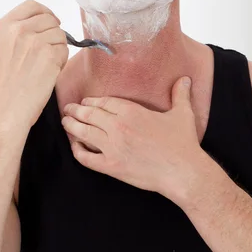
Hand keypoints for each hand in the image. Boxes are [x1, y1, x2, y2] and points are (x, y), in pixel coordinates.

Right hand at [0, 0, 68, 131]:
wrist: (6, 110)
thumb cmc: (7, 85)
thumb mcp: (5, 48)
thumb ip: (22, 32)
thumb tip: (49, 24)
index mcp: (4, 25)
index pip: (33, 5)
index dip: (45, 14)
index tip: (49, 25)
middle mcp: (18, 29)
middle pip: (51, 20)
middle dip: (53, 35)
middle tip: (43, 56)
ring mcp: (34, 41)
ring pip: (60, 35)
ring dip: (58, 50)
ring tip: (42, 67)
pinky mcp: (49, 54)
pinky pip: (65, 50)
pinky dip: (60, 62)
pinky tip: (47, 74)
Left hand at [61, 76, 203, 197]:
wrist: (182, 171)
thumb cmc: (183, 143)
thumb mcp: (182, 114)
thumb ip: (180, 95)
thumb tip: (185, 79)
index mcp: (132, 111)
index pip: (104, 102)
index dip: (92, 101)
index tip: (86, 101)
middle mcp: (118, 126)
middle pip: (89, 114)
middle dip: (76, 110)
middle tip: (68, 109)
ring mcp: (112, 147)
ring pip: (84, 133)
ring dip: (72, 126)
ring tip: (66, 122)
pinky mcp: (111, 166)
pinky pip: (86, 157)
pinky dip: (77, 151)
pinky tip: (75, 146)